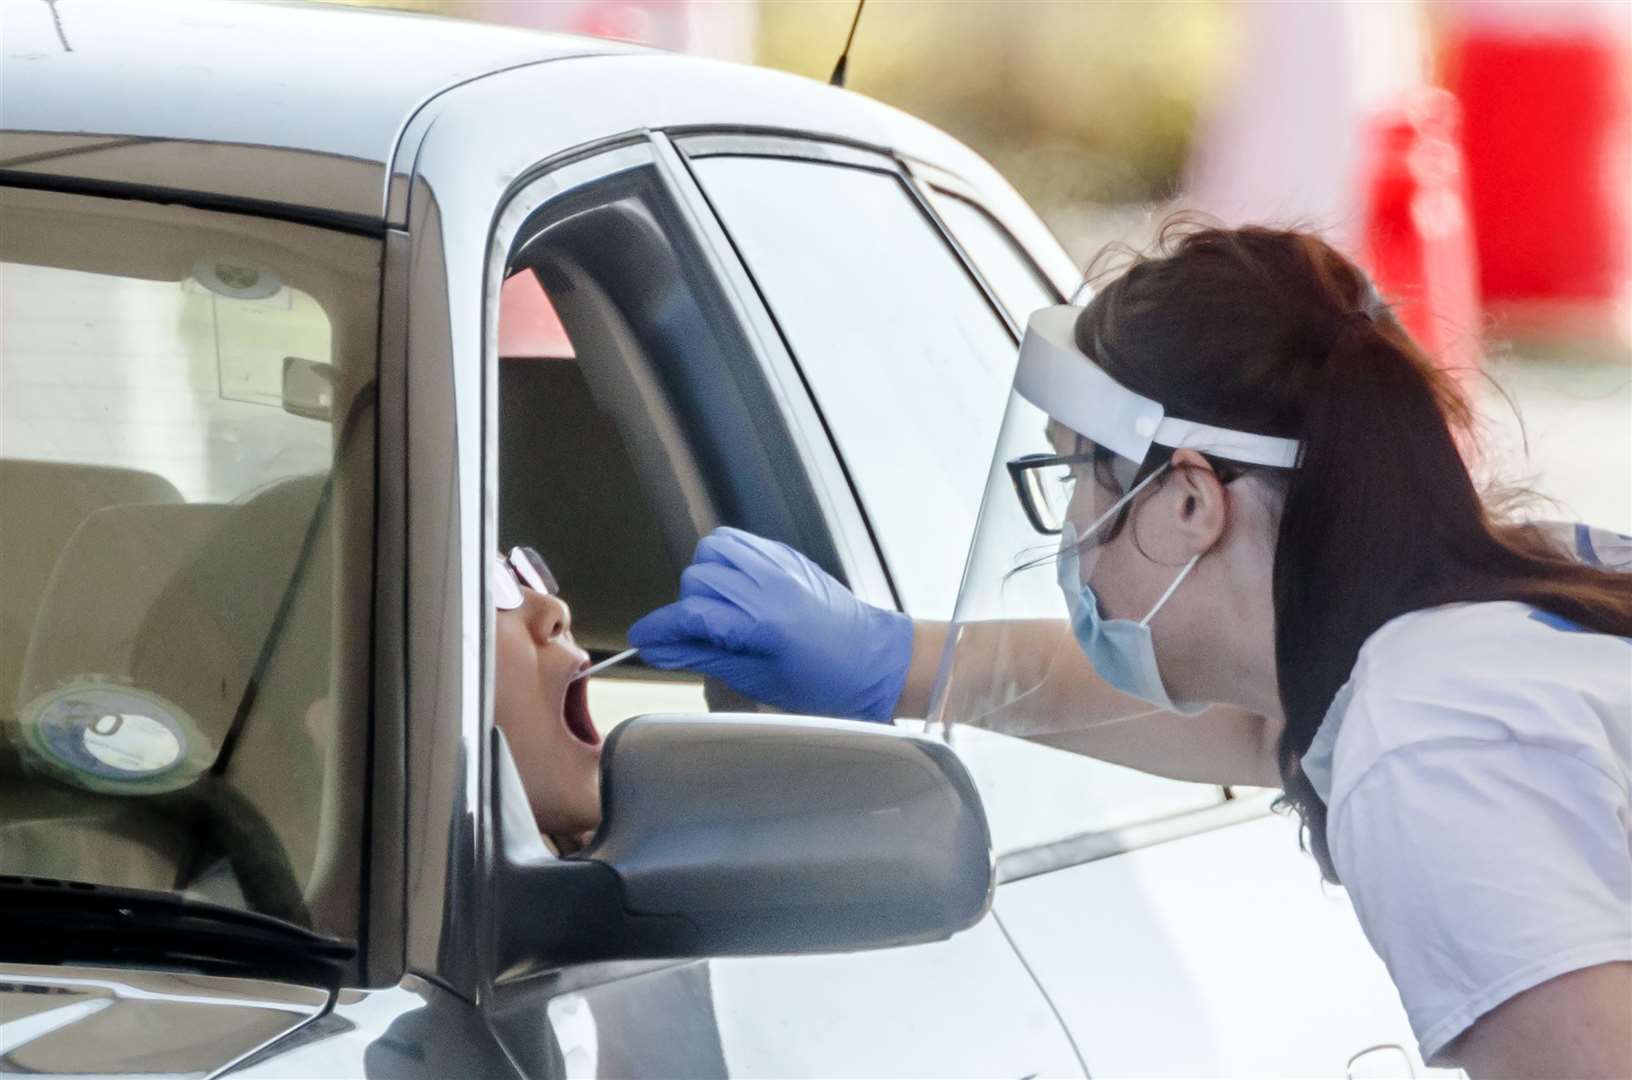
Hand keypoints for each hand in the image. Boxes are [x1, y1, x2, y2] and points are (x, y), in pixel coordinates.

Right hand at [628, 527, 913, 721]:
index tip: (644, 640)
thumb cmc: (826, 681)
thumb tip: (661, 648)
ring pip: (713, 550)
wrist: (875, 659)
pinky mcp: (787, 556)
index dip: (659, 629)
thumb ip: (704, 656)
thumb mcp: (758, 680)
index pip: (690, 614)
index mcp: (761, 620)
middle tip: (701, 636)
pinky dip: (726, 561)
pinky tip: (736, 590)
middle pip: (696, 579)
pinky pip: (739, 542)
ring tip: (720, 609)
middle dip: (688, 608)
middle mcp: (768, 583)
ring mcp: (779, 563)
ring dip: (706, 578)